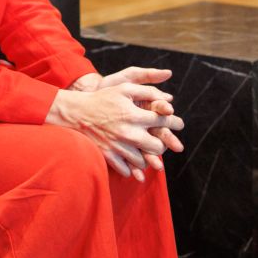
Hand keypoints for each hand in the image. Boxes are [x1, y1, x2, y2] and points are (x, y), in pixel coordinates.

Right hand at [47, 77, 183, 181]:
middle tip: (162, 141)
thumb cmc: (103, 98)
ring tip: (145, 150)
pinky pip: (126, 170)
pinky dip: (132, 169)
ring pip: (143, 161)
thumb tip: (168, 98)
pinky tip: (132, 161)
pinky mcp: (109, 156)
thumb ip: (147, 90)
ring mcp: (118, 147)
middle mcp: (129, 133)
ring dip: (147, 157)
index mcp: (135, 115)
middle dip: (163, 144)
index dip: (174, 123)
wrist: (77, 112)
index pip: (163, 122)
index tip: (180, 125)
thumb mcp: (124, 87)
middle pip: (157, 147)